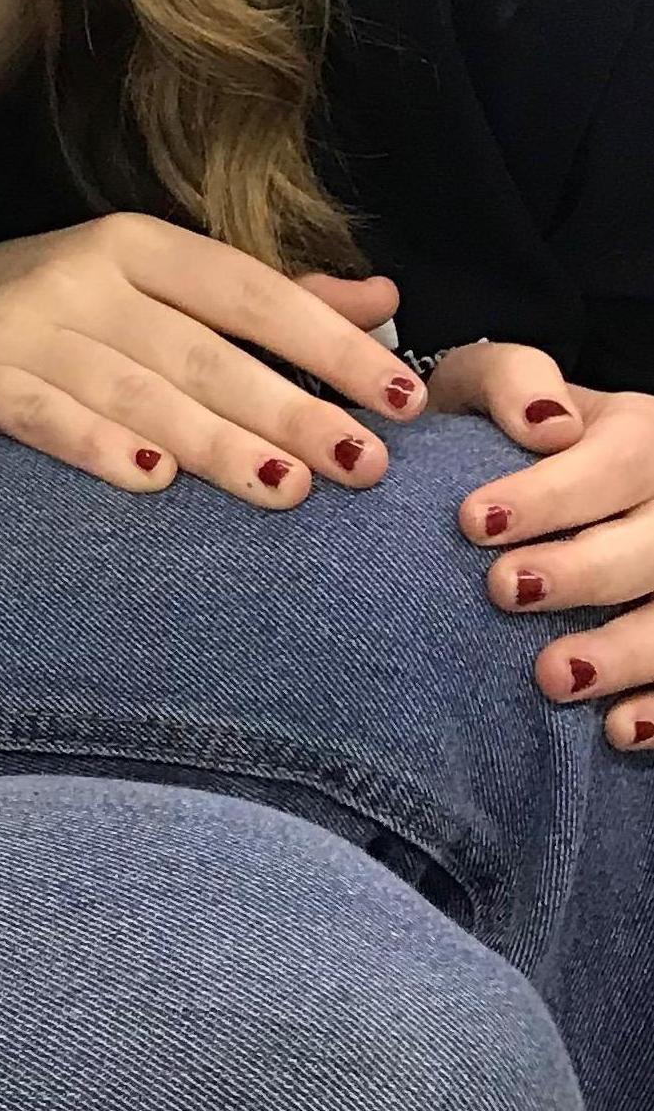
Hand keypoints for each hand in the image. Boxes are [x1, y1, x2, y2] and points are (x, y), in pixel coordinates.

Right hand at [0, 213, 427, 506]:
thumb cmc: (63, 327)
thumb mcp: (155, 296)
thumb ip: (267, 302)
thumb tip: (386, 298)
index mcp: (134, 246)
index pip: (248, 290)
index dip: (329, 343)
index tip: (406, 398)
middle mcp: (74, 272)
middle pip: (199, 349)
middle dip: (289, 408)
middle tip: (364, 467)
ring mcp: (13, 321)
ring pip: (130, 386)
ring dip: (211, 439)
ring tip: (284, 486)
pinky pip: (33, 410)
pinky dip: (90, 444)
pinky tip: (148, 481)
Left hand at [434, 342, 653, 749]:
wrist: (518, 468)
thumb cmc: (502, 424)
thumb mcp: (492, 382)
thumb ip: (513, 381)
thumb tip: (546, 423)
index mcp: (640, 436)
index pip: (618, 463)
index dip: (553, 496)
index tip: (474, 521)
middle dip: (583, 573)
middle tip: (503, 590)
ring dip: (625, 653)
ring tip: (553, 676)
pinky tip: (618, 728)